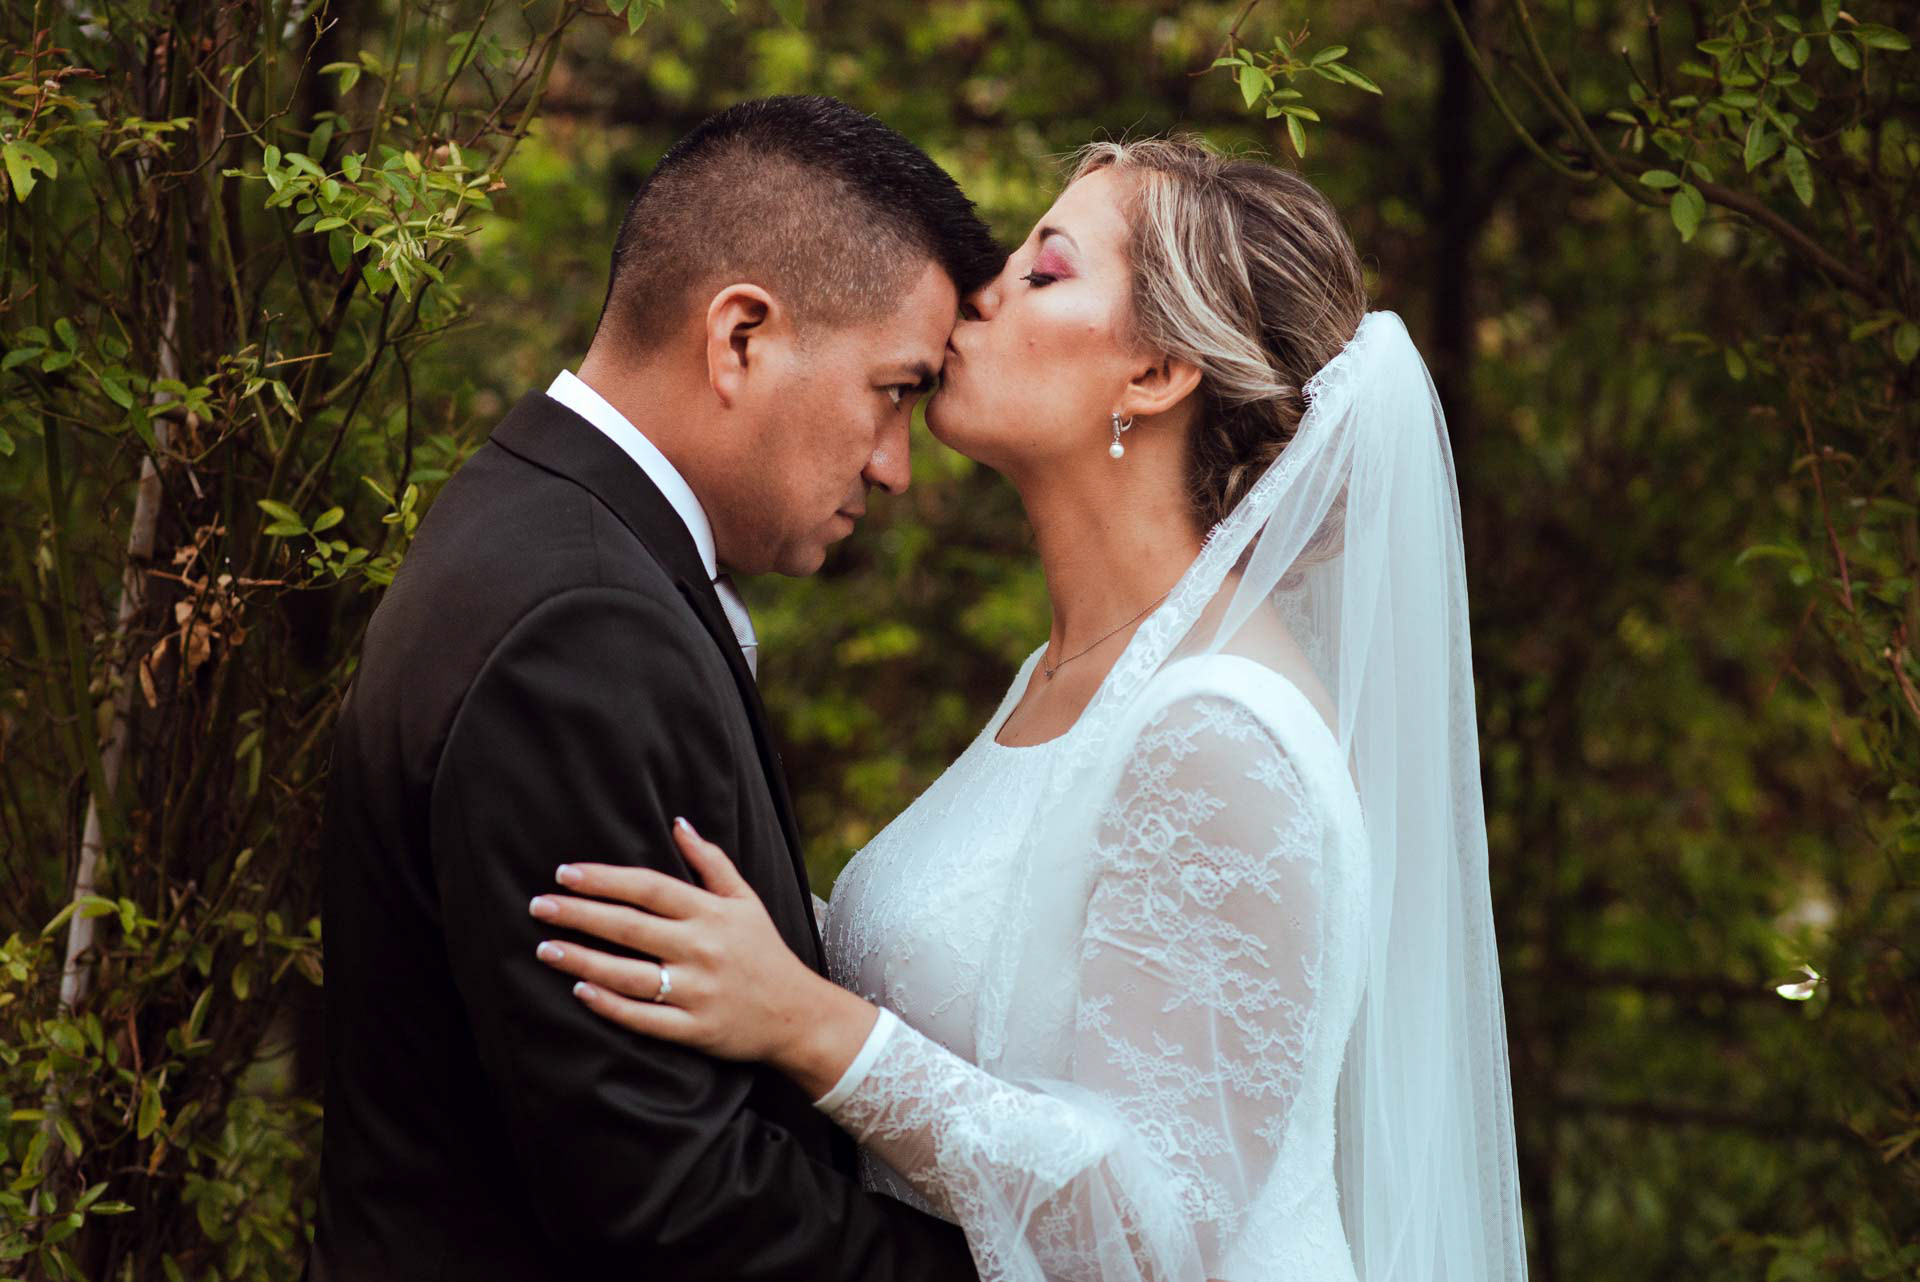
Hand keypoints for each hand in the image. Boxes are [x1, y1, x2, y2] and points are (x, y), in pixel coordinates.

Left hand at [529, 817, 877, 1094]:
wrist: (797, 1015)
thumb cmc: (764, 952)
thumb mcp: (745, 900)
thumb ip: (710, 862)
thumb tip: (678, 822)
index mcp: (711, 913)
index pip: (648, 887)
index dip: (604, 879)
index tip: (565, 873)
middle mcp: (702, 949)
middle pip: (629, 927)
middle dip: (579, 915)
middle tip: (539, 906)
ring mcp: (697, 991)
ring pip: (627, 974)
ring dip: (581, 961)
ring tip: (544, 949)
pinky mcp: (694, 1029)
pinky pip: (643, 1018)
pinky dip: (609, 1005)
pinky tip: (579, 991)